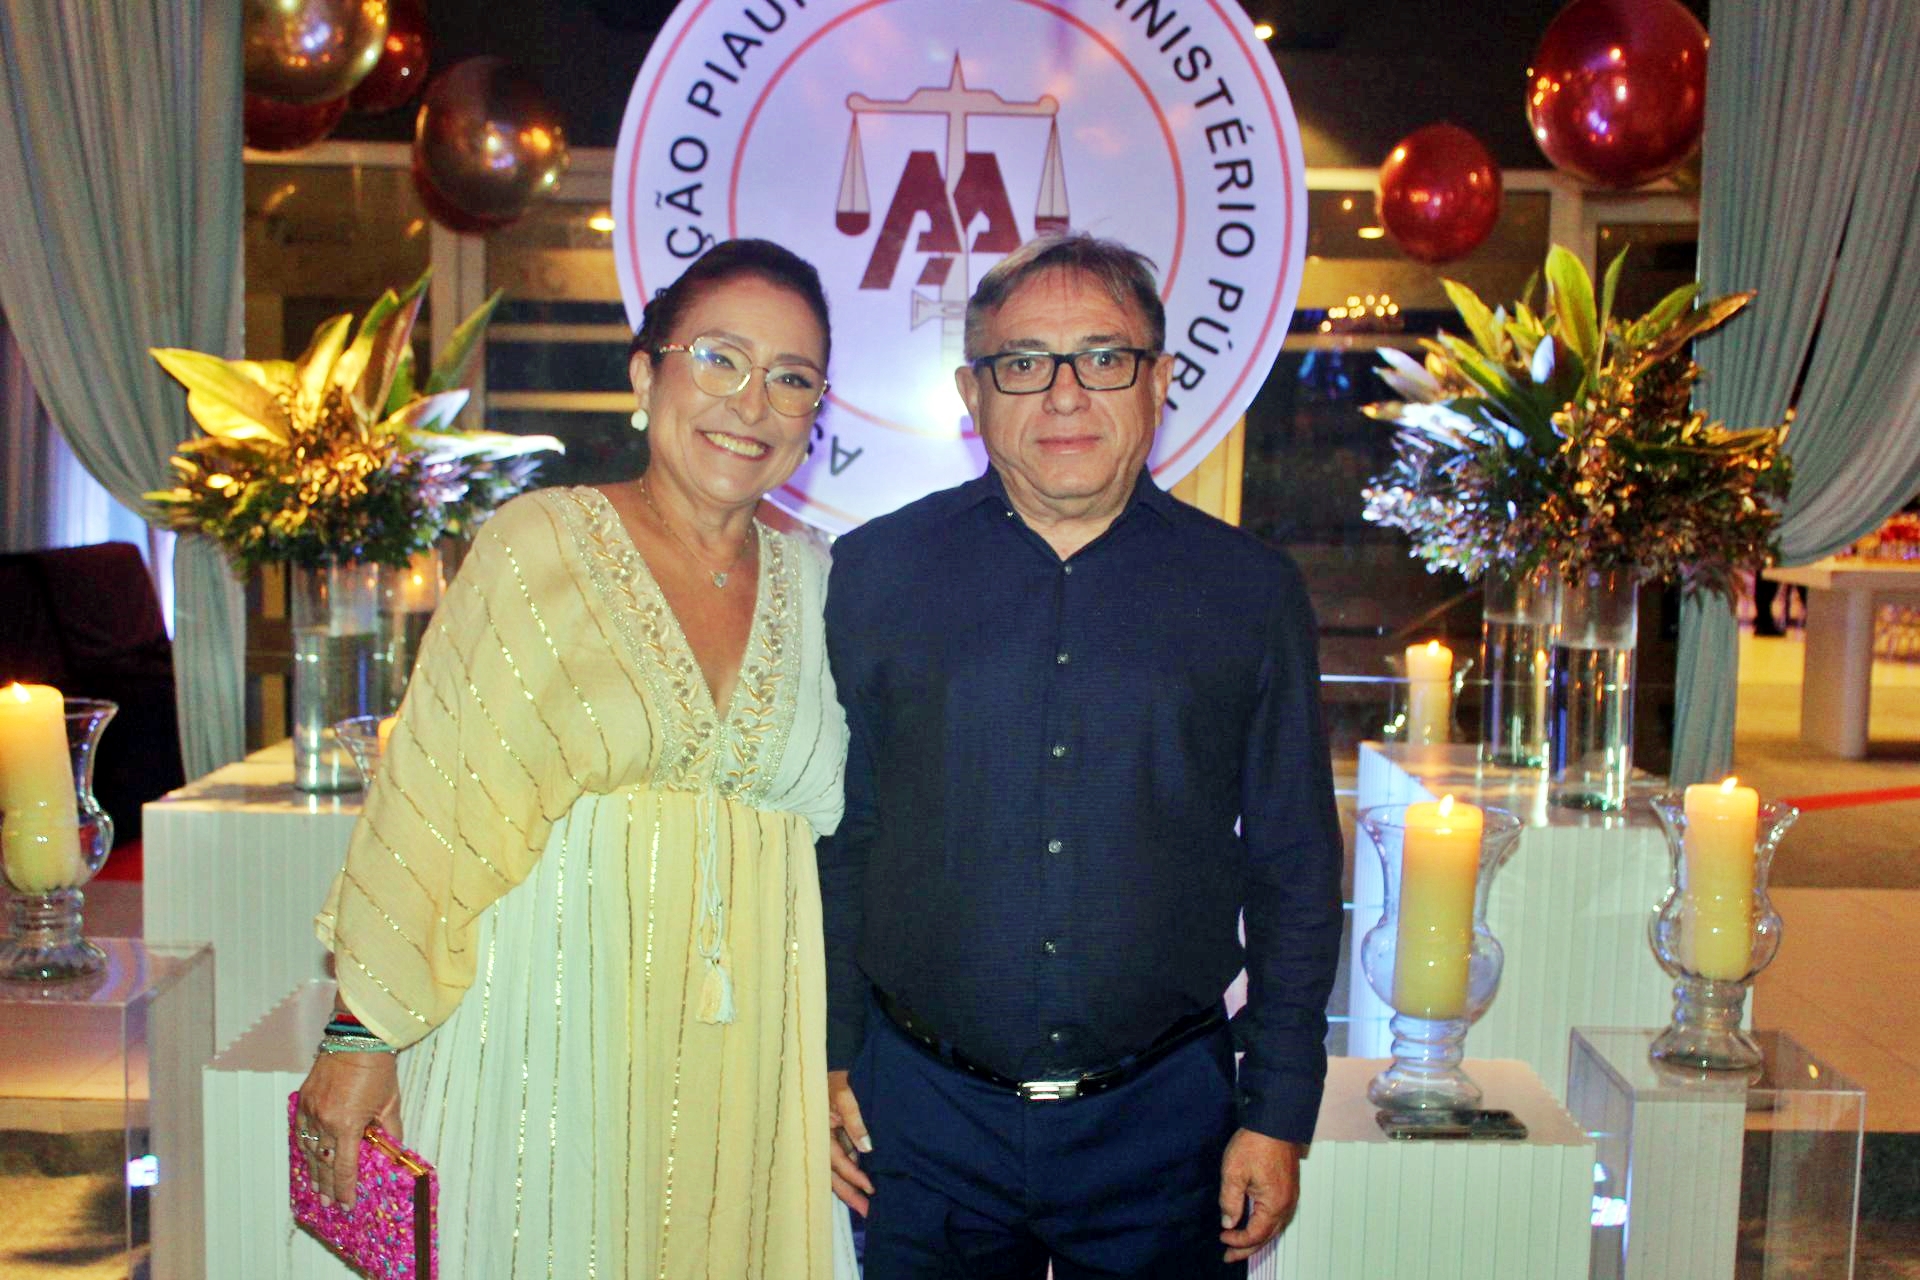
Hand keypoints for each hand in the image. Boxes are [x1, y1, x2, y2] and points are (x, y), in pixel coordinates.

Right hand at [295, 1049, 401, 1209]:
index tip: (346, 1205)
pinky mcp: (303, 1099)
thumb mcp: (390, 1103)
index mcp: (347, 1125)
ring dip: (312, 1170)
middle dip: (326, 1186)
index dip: (344, 1189)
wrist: (357, 1038)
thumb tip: (393, 1152)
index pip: (343, 1167)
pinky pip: (300, 1130)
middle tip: (328, 1203)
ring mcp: (310, 1110)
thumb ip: (389, 1131)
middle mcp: (324, 1121)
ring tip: (317, 1186)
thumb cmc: (378, 1069)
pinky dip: (304, 1146)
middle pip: (323, 1163)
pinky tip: (307, 1157)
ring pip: (308, 1149)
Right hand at [827, 1068, 873, 1214]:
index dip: (853, 1175)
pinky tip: (863, 1183)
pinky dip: (851, 1172)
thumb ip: (854, 1120)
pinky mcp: (835, 1137)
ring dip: (850, 1187)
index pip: (837, 1161)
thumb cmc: (835, 1080)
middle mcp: (820, 1140)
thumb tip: (866, 1148)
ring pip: (836, 1171)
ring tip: (866, 1206)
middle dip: (849, 1194)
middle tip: (867, 1212)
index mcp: (819, 1132)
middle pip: (833, 1175)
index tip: (870, 1188)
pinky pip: (841, 1160)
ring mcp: (827, 1140)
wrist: (827, 1069)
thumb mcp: (844, 1094)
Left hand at [1217, 1127, 1302, 1262]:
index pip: (1256, 1234)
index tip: (1222, 1238)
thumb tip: (1229, 1223)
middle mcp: (1287, 1205)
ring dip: (1257, 1239)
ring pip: (1275, 1228)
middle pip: (1268, 1236)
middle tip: (1229, 1257)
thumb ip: (1230, 1201)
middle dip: (1248, 1249)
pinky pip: (1278, 1217)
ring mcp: (1291, 1197)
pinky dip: (1266, 1226)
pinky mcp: (1290, 1189)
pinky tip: (1255, 1225)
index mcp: (1274, 1204)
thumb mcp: (1233, 1172)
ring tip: (1240, 1246)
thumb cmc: (1255, 1144)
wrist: (1275, 1122)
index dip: (1238, 1241)